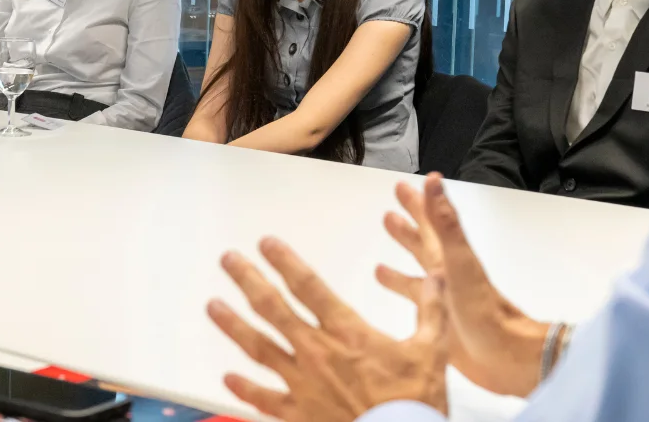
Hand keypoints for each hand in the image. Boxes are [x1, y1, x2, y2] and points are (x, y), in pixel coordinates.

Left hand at [208, 237, 448, 421]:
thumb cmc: (414, 405)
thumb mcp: (431, 352)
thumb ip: (430, 311)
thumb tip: (435, 280)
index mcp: (348, 333)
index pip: (309, 286)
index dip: (285, 262)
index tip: (267, 244)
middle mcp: (317, 353)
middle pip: (273, 308)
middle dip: (248, 280)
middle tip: (229, 261)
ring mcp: (303, 385)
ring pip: (258, 348)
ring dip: (233, 324)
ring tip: (214, 306)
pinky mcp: (298, 415)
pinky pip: (264, 399)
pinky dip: (244, 388)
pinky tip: (228, 377)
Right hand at [377, 173, 548, 396]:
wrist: (506, 356)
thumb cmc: (483, 310)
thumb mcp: (459, 262)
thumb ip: (445, 223)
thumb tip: (434, 180)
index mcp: (450, 258)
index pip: (431, 222)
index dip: (418, 203)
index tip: (404, 185)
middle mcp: (446, 275)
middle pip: (424, 243)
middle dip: (408, 225)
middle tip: (390, 208)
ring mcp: (443, 299)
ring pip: (418, 273)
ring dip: (402, 260)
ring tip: (381, 252)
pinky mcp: (439, 323)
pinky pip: (416, 302)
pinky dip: (402, 293)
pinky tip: (393, 294)